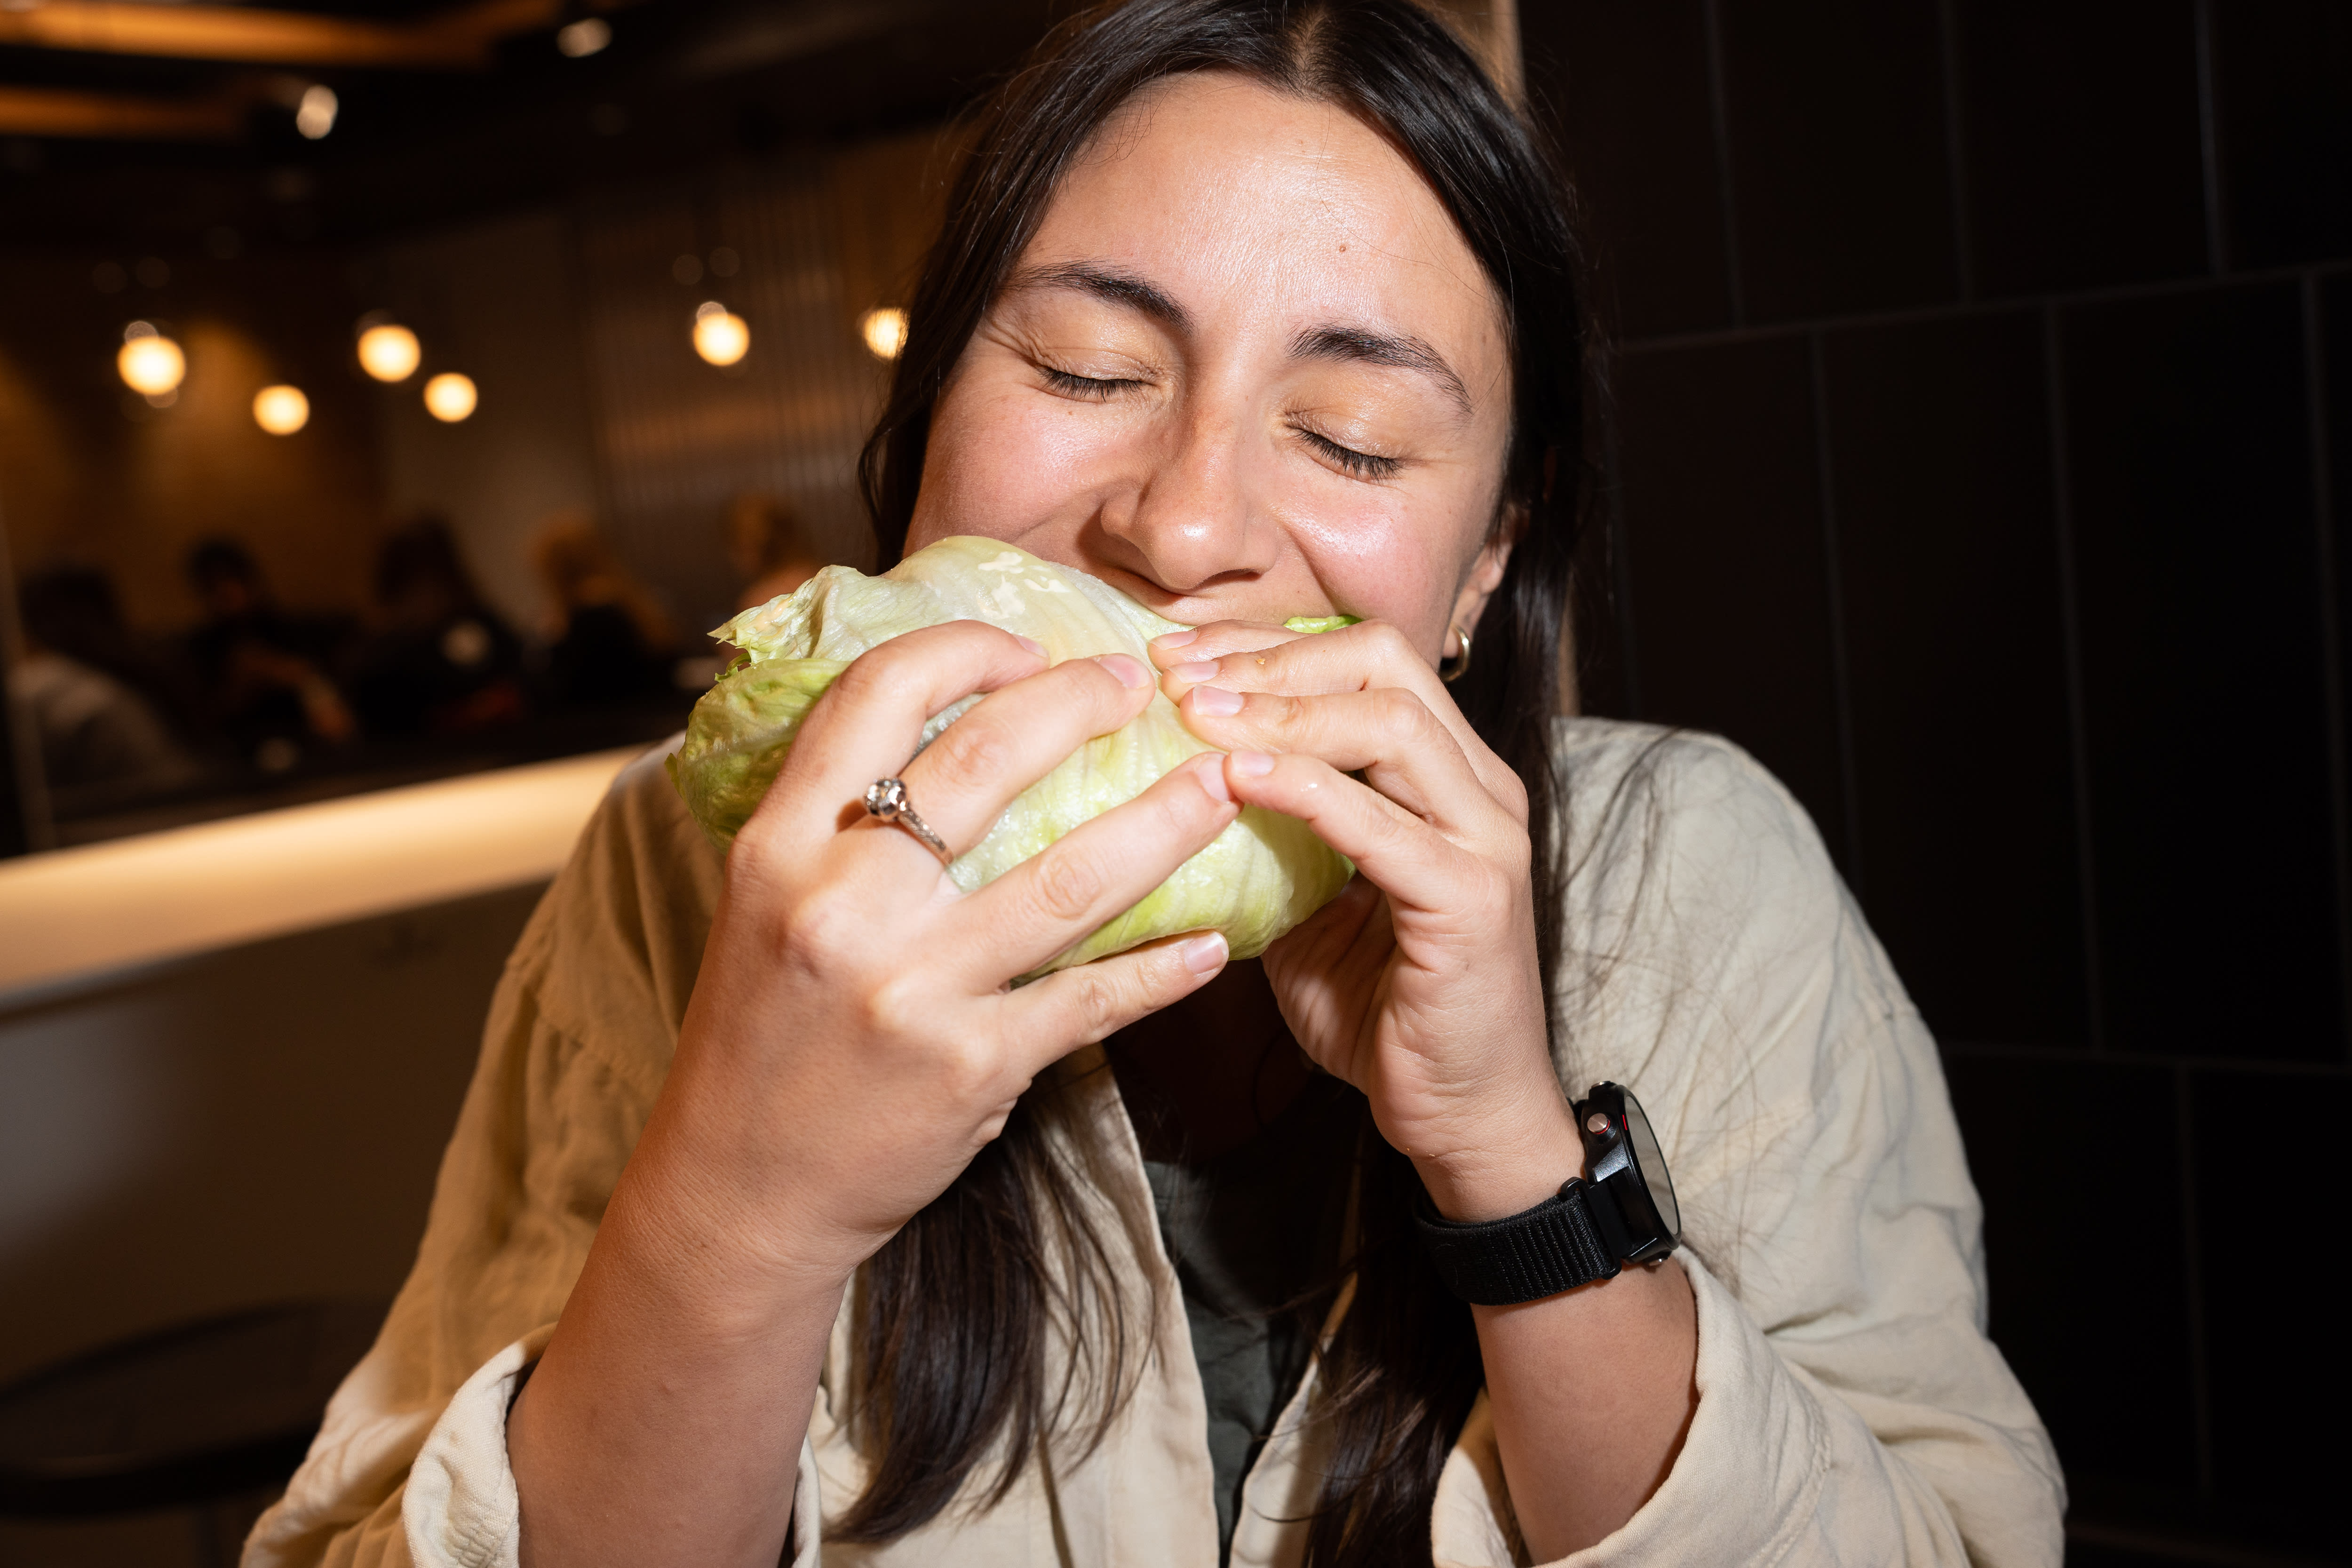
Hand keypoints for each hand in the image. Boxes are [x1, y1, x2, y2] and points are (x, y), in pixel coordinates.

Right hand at [650, 620, 1242, 1290]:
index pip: (876, 694)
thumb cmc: (764, 1032)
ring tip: (1220, 785)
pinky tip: (1212, 943)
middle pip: (987, 758)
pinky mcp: (971, 1065)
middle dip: (1080, 701)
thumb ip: (834, 819)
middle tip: (1139, 683)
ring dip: (1163, 822)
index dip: (964, 648)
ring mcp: (912, 987)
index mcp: (781, 844)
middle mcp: (843, 904)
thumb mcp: (766, 902)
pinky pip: (1092, 998)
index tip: (1027, 648)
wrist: (740, 1186)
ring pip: (1069, 877)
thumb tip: (935, 721)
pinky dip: (1163, 969)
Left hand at [1151, 621, 1581, 1220]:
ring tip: (1196, 714)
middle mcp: (1480, 790)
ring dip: (1280, 710)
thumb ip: (1275, 840)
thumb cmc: (1387, 1012)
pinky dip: (1303, 788)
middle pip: (1383, 663)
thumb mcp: (1313, 904)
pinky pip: (1380, 822)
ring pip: (1390, 722)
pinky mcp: (1472, 900)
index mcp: (1450, 775)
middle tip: (1177, 671)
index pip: (1366, 661)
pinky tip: (1236, 778)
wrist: (1463, 1114)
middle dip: (1269, 657)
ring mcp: (1486, 840)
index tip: (1180, 654)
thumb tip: (1183, 787)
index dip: (1268, 644)